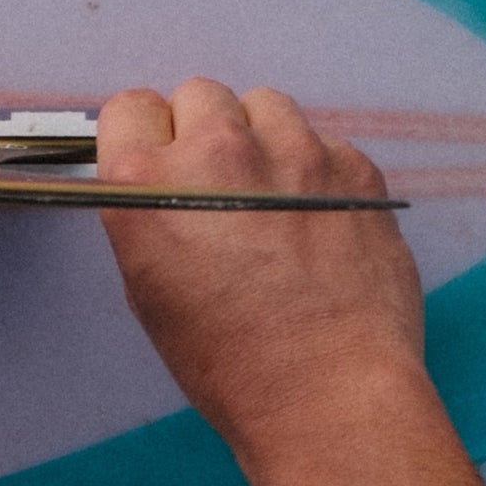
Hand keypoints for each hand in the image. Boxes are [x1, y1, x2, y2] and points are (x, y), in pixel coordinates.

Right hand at [100, 81, 485, 485]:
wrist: (327, 392)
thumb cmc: (225, 361)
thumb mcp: (148, 288)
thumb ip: (148, 214)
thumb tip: (167, 183)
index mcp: (146, 183)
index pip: (130, 107)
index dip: (145, 138)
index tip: (159, 164)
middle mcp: (218, 150)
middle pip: (200, 93)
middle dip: (204, 130)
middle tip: (219, 185)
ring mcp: (295, 151)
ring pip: (267, 106)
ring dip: (263, 140)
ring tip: (275, 198)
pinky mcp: (356, 167)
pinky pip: (325, 144)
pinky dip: (318, 172)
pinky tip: (320, 222)